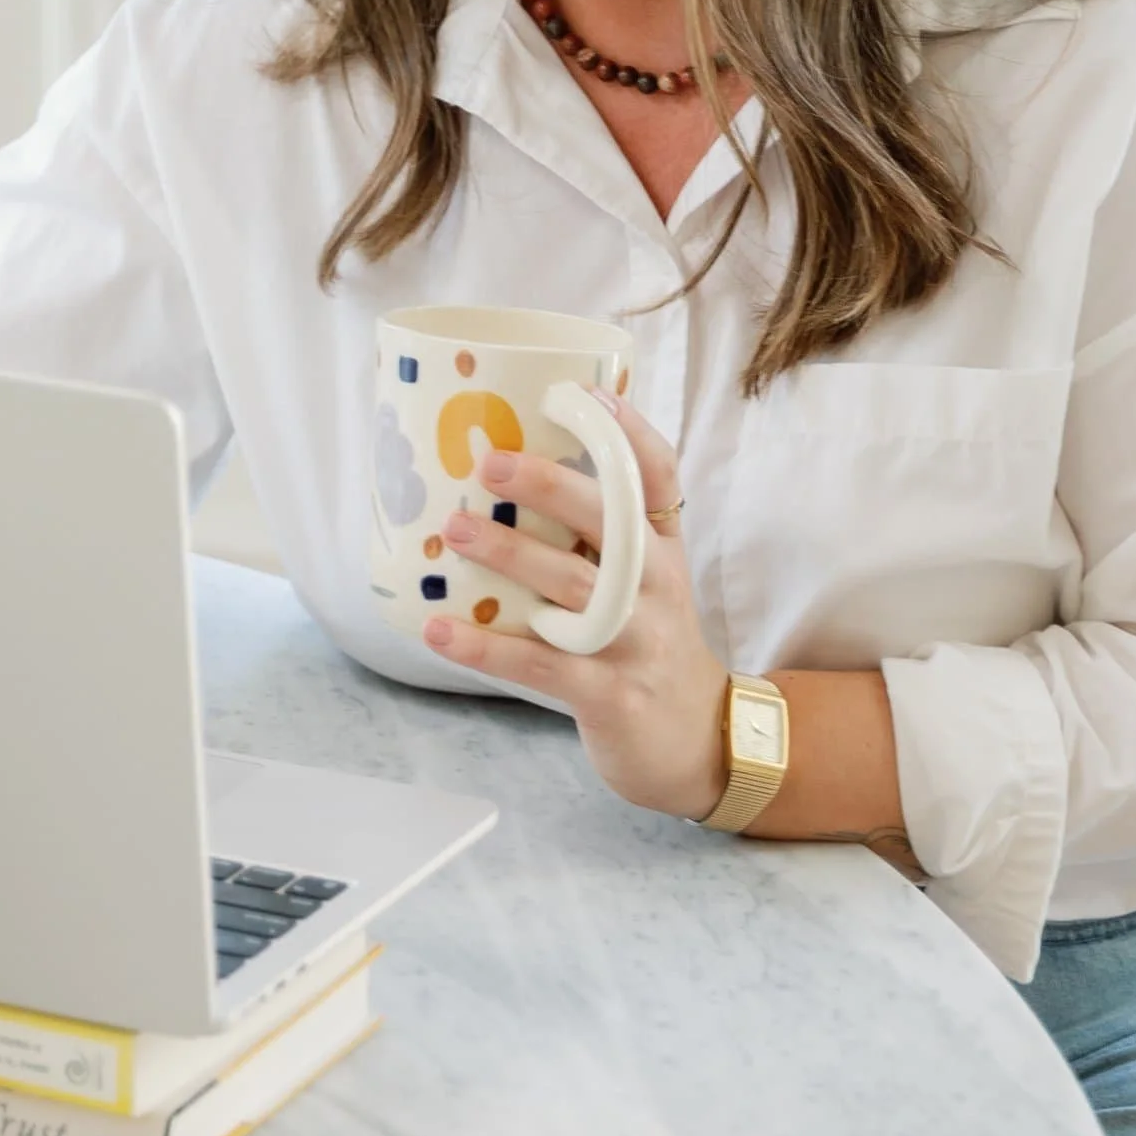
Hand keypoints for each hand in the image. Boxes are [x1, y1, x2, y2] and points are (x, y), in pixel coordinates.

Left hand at [425, 394, 728, 822]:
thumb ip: (601, 533)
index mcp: (663, 547)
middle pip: (612, 522)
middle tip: (489, 463)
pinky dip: (487, 647)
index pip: (660, 477)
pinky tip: (438, 631)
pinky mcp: (610, 693)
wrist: (696, 742)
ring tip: (453, 531)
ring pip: (575, 588)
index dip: (629, 431)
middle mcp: (657, 584)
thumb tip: (511, 472)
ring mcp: (636, 639)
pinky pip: (542, 665)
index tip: (584, 392)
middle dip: (551, 487)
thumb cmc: (647, 642)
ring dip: (511, 554)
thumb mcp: (646, 581)